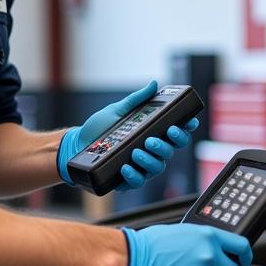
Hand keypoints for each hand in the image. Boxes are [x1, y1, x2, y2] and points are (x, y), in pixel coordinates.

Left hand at [57, 80, 198, 189]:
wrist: (77, 144)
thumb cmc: (99, 128)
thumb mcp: (117, 110)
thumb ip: (136, 100)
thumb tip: (153, 84)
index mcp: (151, 133)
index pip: (175, 133)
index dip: (185, 129)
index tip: (188, 123)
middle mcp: (150, 151)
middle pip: (170, 151)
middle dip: (166, 145)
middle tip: (151, 139)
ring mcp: (140, 166)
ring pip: (157, 167)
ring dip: (149, 160)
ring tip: (136, 151)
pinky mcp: (127, 179)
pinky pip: (138, 181)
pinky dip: (134, 175)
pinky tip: (126, 166)